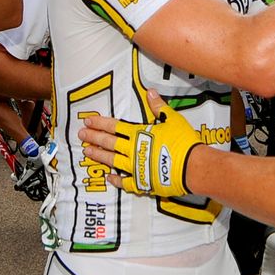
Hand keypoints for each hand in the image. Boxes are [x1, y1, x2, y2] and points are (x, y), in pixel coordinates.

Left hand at [79, 91, 203, 196]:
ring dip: (98, 156)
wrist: (192, 166)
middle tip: (81, 135)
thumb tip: (150, 92)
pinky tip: (108, 178)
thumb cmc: (184, 142)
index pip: (115, 126)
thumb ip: (159, 107)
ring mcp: (135, 167)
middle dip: (94, 137)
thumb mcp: (173, 119)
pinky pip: (125, 182)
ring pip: (112, 160)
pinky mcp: (142, 182)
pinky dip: (116, 180)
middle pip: (109, 142)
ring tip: (87, 152)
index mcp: (140, 134)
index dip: (101, 123)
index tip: (88, 121)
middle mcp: (133, 150)